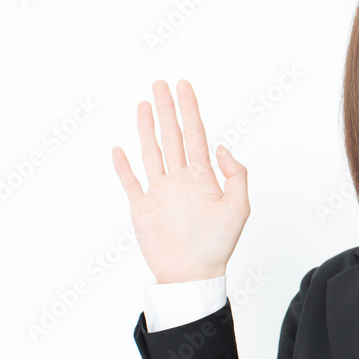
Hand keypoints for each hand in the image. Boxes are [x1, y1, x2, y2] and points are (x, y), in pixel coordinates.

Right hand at [112, 79, 249, 283]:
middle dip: (168, 109)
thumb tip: (221, 147)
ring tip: (145, 103)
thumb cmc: (218, 246)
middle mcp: (181, 180)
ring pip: (152, 151)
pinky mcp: (143, 208)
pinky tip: (119, 148)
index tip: (184, 86)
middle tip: (161, 83)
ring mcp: (160, 192)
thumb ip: (235, 175)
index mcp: (203, 177)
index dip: (190, 110)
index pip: (196, 135)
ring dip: (147, 127)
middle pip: (172, 136)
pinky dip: (123, 166)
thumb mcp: (239, 208)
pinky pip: (130, 182)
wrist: (192, 275)